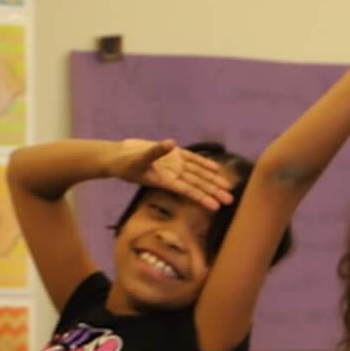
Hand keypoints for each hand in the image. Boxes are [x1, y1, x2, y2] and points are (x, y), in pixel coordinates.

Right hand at [108, 139, 235, 209]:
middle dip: (213, 192)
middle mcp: (174, 174)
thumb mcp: (139, 158)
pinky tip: (217, 170)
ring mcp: (176, 165)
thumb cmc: (125, 163)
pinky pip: (193, 160)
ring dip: (213, 180)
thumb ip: (155, 152)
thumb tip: (171, 143)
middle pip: (197, 184)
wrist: (119, 158)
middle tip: (230, 201)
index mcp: (166, 180)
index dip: (202, 198)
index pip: (188, 190)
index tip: (215, 207)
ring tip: (228, 188)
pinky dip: (204, 164)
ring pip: (198, 173)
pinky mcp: (175, 154)